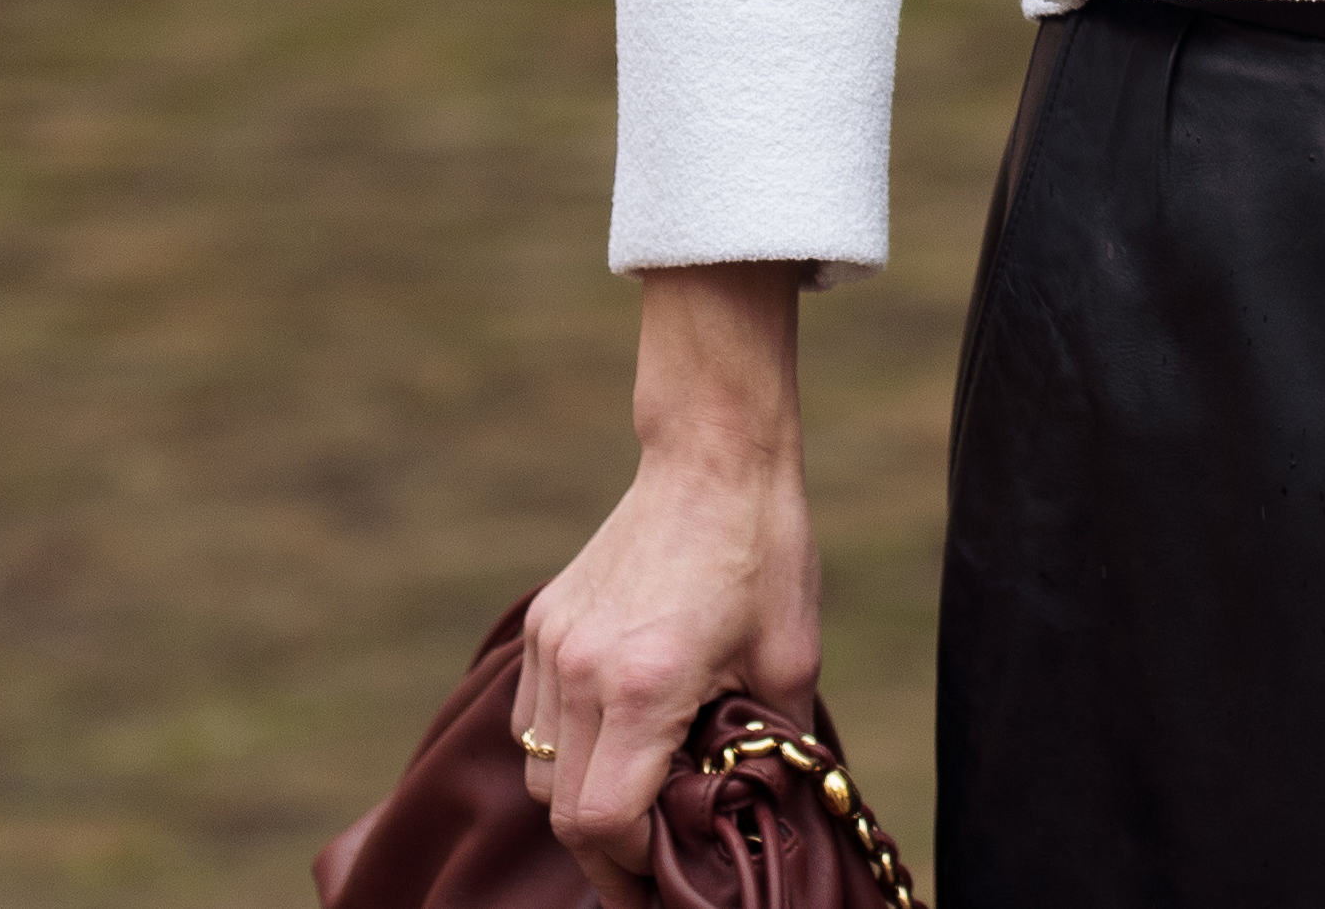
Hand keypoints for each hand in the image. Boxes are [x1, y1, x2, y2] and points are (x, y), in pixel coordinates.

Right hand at [512, 265, 821, 907]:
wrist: (713, 458)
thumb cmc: (764, 556)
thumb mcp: (790, 662)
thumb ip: (767, 747)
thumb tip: (757, 814)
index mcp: (647, 685)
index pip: (604, 823)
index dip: (632, 871)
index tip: (667, 883)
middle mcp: (584, 671)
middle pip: (562, 813)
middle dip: (607, 854)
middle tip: (654, 867)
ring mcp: (553, 647)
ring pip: (541, 771)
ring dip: (585, 801)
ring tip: (641, 799)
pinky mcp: (544, 627)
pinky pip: (534, 723)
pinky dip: (566, 751)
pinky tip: (616, 740)